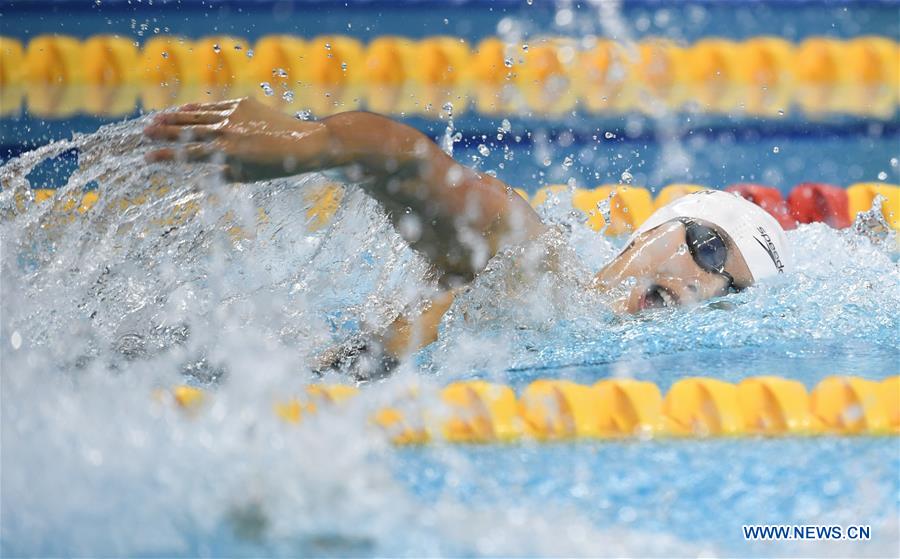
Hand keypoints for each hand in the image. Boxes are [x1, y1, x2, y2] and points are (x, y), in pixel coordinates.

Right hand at [143, 98, 329, 181]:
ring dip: (175, 117)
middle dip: (163, 132)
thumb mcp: (247, 176)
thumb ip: (219, 175)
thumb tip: (194, 179)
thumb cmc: (276, 167)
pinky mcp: (243, 104)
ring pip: (197, 115)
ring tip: (155, 119)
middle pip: (187, 131)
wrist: (305, 143)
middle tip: (143, 134)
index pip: (188, 154)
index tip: (147, 158)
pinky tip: (184, 109)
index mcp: (228, 153)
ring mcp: (235, 115)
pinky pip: (214, 106)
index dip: (165, 156)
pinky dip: (197, 108)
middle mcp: (228, 131)